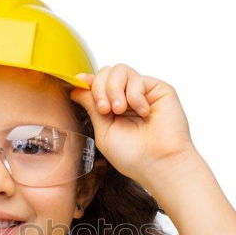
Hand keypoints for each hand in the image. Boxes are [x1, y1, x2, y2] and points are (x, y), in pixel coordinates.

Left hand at [70, 64, 197, 185]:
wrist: (158, 163)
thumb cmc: (132, 156)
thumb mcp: (103, 130)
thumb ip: (91, 106)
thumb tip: (77, 86)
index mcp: (112, 108)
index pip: (96, 84)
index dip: (87, 82)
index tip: (78, 83)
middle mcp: (126, 98)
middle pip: (105, 73)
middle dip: (99, 88)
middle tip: (104, 110)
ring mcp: (142, 92)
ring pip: (119, 70)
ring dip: (114, 89)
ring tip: (120, 110)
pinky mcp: (158, 89)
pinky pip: (137, 79)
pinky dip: (134, 95)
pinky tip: (143, 112)